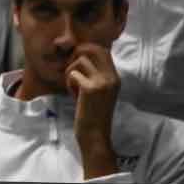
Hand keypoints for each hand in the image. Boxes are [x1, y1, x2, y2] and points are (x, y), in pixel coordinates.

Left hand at [67, 43, 120, 177]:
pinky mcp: (91, 89)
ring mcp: (103, 82)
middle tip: (72, 72)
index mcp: (115, 77)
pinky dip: (69, 83)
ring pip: (78, 61)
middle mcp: (112, 77)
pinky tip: (74, 96)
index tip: (76, 63)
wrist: (95, 135)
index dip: (84, 50)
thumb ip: (94, 73)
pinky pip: (72, 74)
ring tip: (74, 87)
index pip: (101, 49)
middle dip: (75, 56)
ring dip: (70, 72)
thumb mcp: (98, 89)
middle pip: (90, 48)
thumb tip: (79, 52)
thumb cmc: (91, 112)